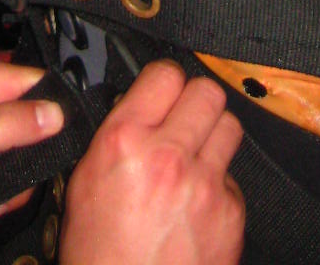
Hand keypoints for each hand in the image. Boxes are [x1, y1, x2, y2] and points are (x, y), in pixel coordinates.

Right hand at [60, 61, 244, 264]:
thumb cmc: (99, 257)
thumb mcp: (85, 185)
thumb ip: (116, 136)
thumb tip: (139, 107)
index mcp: (123, 142)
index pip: (163, 74)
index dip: (164, 82)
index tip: (163, 92)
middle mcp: (167, 156)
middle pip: (206, 92)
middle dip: (195, 104)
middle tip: (183, 122)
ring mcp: (204, 184)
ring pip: (229, 126)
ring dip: (213, 137)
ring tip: (194, 159)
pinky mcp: (231, 212)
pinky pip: (234, 177)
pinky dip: (219, 186)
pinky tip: (198, 206)